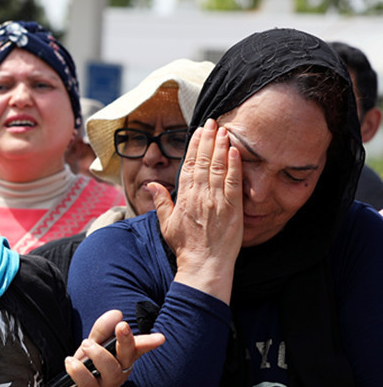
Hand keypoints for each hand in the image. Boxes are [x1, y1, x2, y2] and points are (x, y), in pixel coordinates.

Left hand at [60, 309, 164, 386]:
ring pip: (111, 369)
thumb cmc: (88, 369)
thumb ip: (102, 330)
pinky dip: (78, 370)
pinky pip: (87, 382)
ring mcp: (107, 385)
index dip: (148, 342)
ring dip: (98, 353)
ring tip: (85, 344)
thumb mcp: (93, 346)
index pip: (138, 347)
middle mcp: (119, 371)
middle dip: (126, 340)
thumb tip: (117, 313)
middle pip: (127, 356)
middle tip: (122, 325)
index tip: (160, 338)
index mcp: (122, 358)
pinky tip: (70, 361)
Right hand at [151, 119, 241, 303]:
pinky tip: (236, 151)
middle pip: (203, 161)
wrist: (204, 264)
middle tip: (213, 122)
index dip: (193, 146)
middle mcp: (199, 195)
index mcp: (183, 197)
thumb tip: (151, 185)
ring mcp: (217, 200)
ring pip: (218, 167)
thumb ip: (160, 201)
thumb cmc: (185, 247)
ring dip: (221, 146)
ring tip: (224, 129)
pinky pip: (234, 181)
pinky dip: (235, 165)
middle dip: (208, 139)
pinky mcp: (233, 208)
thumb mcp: (166, 224)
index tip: (198, 132)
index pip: (188, 165)